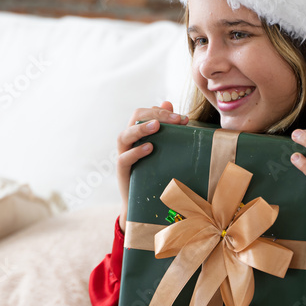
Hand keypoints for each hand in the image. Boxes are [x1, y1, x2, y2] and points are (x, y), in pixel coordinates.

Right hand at [116, 101, 187, 230]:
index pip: (145, 113)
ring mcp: (123, 155)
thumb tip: (167, 103)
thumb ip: (166, 128)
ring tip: (157, 127)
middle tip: (176, 120)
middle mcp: (128, 141)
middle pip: (135, 118)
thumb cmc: (155, 171)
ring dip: (141, 129)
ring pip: (124, 136)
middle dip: (156, 116)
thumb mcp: (163, 149)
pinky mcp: (122, 172)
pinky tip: (149, 148)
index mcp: (138, 133)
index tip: (182, 118)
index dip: (162, 112)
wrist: (145, 202)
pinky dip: (136, 152)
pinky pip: (124, 158)